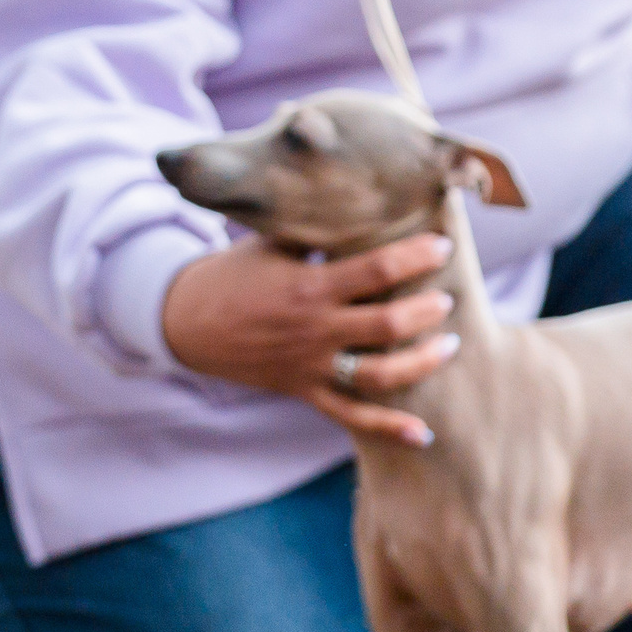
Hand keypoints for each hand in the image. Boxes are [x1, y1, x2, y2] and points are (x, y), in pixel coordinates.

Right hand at [159, 232, 459, 446]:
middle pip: (388, 325)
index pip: (378, 270)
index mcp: (308, 287)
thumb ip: (316, 228)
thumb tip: (362, 197)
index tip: (441, 247)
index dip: (417, 256)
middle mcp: (313, 329)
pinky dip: (387, 427)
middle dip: (427, 311)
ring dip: (421, 362)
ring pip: (378, 375)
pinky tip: (422, 434)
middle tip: (446, 300)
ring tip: (448, 345)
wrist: (183, 323)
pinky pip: (350, 415)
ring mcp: (308, 365)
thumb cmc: (232, 276)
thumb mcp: (270, 243)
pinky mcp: (302, 390)